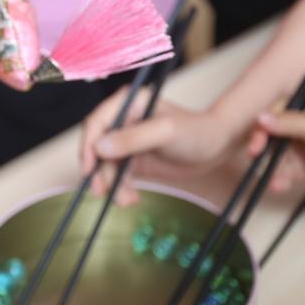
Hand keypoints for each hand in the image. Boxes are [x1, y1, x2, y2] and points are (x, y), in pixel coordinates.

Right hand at [79, 87, 237, 204]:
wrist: (217, 147)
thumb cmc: (196, 131)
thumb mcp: (165, 132)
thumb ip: (133, 138)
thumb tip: (100, 147)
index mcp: (127, 104)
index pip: (96, 123)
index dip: (88, 146)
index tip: (89, 169)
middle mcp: (123, 120)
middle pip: (96, 147)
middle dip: (99, 172)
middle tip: (102, 192)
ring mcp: (127, 141)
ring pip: (106, 165)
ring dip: (112, 184)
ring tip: (127, 200)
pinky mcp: (134, 159)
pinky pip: (118, 175)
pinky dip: (121, 189)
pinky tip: (131, 198)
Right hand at [247, 101, 304, 192]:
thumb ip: (289, 123)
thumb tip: (261, 118)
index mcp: (292, 110)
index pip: (266, 120)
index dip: (257, 134)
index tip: (256, 148)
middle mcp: (288, 130)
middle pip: (264, 143)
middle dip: (261, 157)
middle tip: (259, 167)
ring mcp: (292, 150)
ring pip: (270, 162)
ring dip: (270, 173)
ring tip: (277, 182)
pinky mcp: (296, 169)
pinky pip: (280, 175)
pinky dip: (278, 181)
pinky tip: (280, 186)